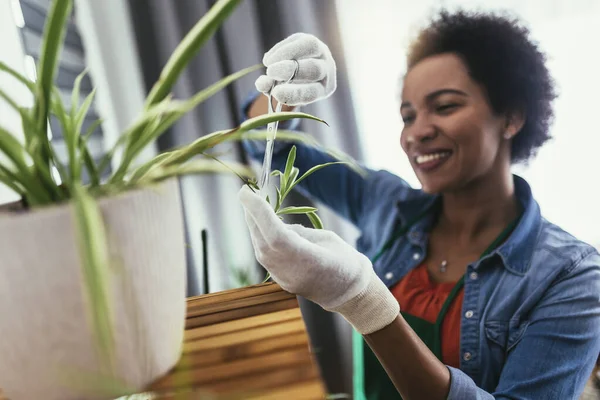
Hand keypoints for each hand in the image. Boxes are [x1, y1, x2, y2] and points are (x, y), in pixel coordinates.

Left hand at [238, 186, 398, 333]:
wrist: (349, 293)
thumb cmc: (345, 260)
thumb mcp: (326, 238)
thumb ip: (298, 232)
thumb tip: (277, 225)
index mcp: (308, 259)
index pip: (274, 232)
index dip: (258, 212)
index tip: (246, 192)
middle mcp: (291, 271)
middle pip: (262, 238)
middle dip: (251, 214)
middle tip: (246, 193)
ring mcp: (283, 279)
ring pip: (259, 247)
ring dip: (254, 226)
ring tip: (252, 206)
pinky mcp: (280, 281)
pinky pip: (264, 256)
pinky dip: (260, 238)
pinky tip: (262, 226)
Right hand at [255, 33, 336, 105]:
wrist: (300, 73)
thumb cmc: (289, 88)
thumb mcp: (282, 93)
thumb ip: (271, 90)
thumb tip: (261, 83)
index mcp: (323, 89)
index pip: (312, 93)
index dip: (294, 93)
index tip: (276, 93)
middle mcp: (327, 70)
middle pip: (314, 68)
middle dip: (291, 70)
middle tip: (271, 72)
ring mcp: (322, 52)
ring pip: (310, 46)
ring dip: (286, 53)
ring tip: (267, 64)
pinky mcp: (310, 40)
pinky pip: (298, 40)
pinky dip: (280, 49)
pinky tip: (268, 59)